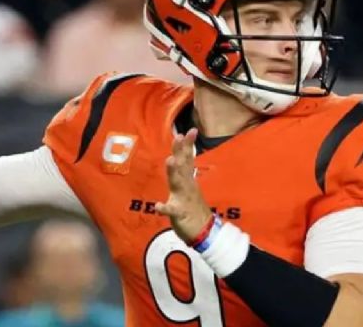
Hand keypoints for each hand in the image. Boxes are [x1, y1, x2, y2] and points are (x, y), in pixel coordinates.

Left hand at [155, 128, 213, 243]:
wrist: (205, 231)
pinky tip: (158, 206)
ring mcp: (184, 199)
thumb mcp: (189, 187)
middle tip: (179, 137)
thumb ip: (184, 172)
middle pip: (183, 166)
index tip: (190, 130)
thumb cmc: (193, 208)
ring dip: (174, 172)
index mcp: (188, 180)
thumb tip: (179, 156)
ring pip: (178, 183)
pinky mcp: (180, 214)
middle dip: (180, 152)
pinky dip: (165, 208)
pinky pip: (172, 211)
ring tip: (170, 161)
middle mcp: (186, 186)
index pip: (188, 159)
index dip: (188, 145)